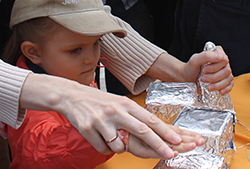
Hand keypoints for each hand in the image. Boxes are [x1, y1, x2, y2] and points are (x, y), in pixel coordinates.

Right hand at [27, 73, 192, 158]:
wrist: (72, 96)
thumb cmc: (100, 102)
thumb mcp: (120, 104)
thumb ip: (135, 117)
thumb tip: (156, 131)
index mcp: (127, 104)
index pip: (150, 119)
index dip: (165, 131)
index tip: (178, 140)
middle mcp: (116, 111)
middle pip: (142, 130)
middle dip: (159, 145)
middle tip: (171, 154)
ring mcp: (102, 121)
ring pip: (120, 146)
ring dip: (119, 148)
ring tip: (111, 137)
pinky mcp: (88, 129)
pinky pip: (103, 149)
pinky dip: (103, 148)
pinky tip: (99, 137)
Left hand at [184, 46, 233, 94]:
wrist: (188, 77)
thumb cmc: (191, 67)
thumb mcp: (195, 60)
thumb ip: (206, 56)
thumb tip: (220, 57)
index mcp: (217, 53)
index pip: (224, 59)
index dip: (215, 67)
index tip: (204, 70)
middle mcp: (223, 62)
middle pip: (227, 70)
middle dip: (214, 77)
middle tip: (203, 79)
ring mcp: (225, 71)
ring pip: (229, 78)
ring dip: (218, 84)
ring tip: (208, 87)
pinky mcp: (225, 81)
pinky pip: (230, 85)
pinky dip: (226, 89)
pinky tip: (219, 91)